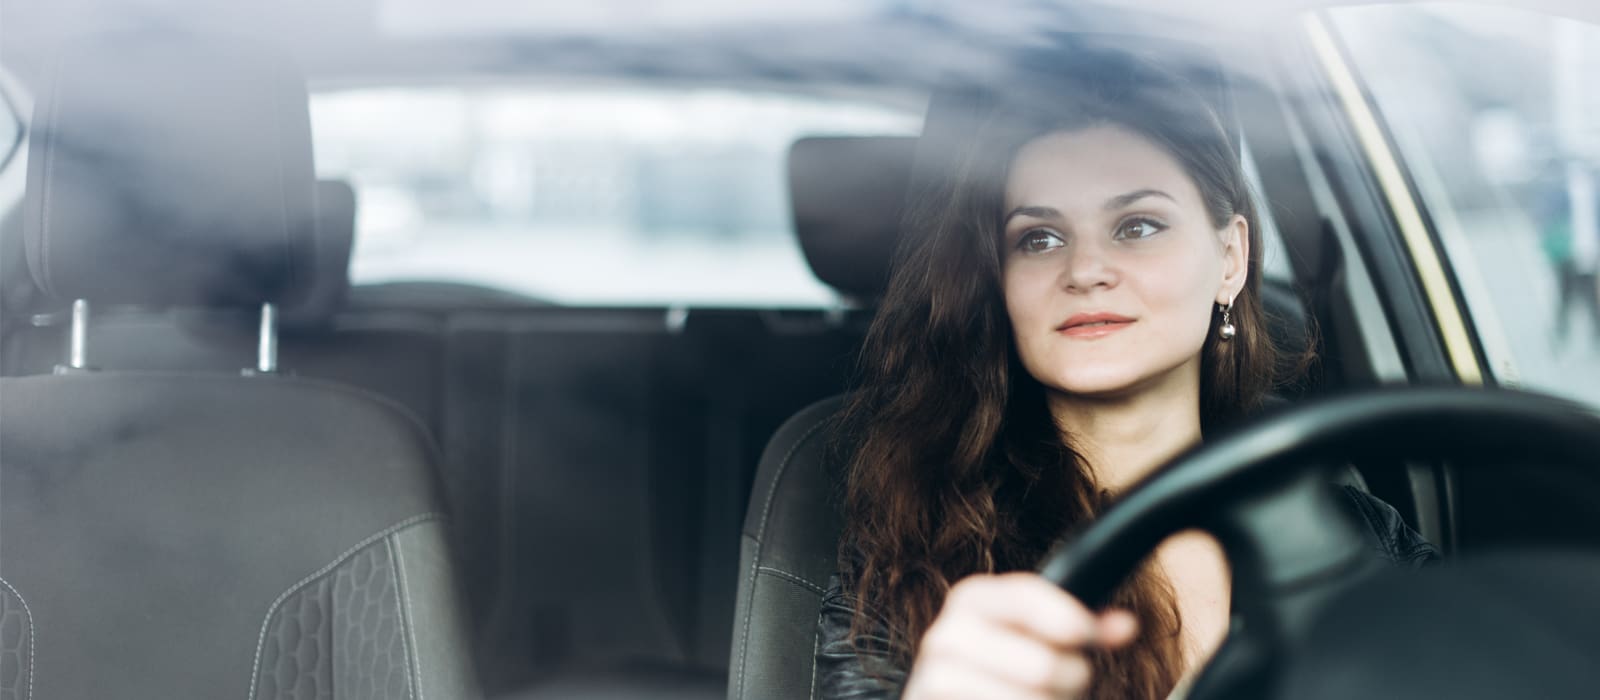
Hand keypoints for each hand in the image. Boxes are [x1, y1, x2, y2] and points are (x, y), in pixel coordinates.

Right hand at [900, 572, 1138, 699]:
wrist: (953, 697)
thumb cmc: (1003, 668)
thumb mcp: (1037, 638)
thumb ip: (1081, 628)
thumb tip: (1125, 625)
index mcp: (973, 600)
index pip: (1025, 596)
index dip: (1066, 616)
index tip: (1088, 633)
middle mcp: (947, 635)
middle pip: (1041, 665)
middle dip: (1069, 680)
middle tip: (1067, 682)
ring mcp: (935, 678)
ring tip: (1042, 699)